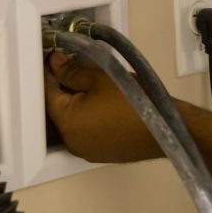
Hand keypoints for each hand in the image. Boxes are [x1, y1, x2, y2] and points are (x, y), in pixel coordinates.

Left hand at [44, 52, 160, 163]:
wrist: (164, 128)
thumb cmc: (135, 103)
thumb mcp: (100, 78)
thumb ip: (72, 70)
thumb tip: (56, 63)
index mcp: (67, 122)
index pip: (47, 92)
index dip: (50, 72)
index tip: (56, 59)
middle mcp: (71, 141)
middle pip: (59, 108)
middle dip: (64, 87)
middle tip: (76, 68)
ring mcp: (86, 150)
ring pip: (73, 120)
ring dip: (77, 103)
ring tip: (93, 85)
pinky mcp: (100, 154)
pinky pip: (86, 131)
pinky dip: (89, 117)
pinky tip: (102, 104)